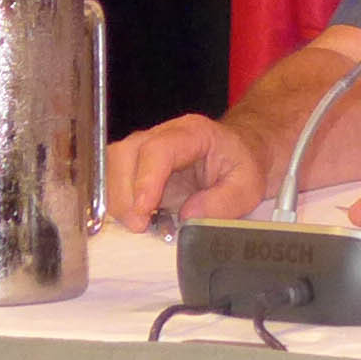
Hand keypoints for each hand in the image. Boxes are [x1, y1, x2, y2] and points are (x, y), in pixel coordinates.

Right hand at [107, 115, 267, 228]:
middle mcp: (163, 135)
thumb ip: (222, 203)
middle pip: (125, 154)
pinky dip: (119, 202)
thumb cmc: (242, 165)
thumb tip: (188, 218)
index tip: (143, 212)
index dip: (145, 181)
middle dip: (125, 194)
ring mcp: (146, 148)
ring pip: (112, 166)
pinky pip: (114, 179)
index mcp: (192, 133)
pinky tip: (138, 218)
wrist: (241, 153)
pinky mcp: (138, 166)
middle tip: (140, 225)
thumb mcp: (247, 187)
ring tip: (141, 224)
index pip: (158, 150)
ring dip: (118, 199)